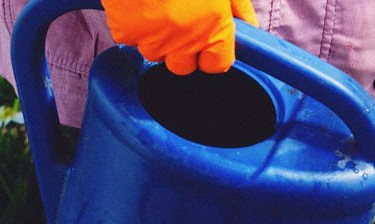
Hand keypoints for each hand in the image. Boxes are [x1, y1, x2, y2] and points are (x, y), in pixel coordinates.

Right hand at [102, 0, 257, 74]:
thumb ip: (238, 7)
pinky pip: (130, 38)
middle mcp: (185, 42)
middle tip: (179, 22)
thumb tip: (249, 26)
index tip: (207, 42)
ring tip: (156, 7)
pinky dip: (132, 26)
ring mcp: (152, 40)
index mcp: (213, 30)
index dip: (211, 54)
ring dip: (156, 38)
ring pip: (155, 53)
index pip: (216, 65)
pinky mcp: (125, 33)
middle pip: (183, 66)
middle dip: (182, 51)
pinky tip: (136, 4)